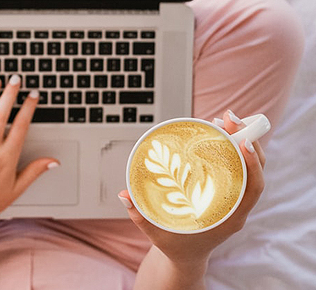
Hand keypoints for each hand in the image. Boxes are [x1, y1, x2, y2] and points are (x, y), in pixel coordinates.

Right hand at [118, 110, 265, 264]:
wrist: (186, 258)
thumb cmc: (175, 246)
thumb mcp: (156, 233)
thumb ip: (139, 215)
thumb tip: (124, 195)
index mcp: (230, 219)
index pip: (252, 188)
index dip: (252, 164)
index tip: (243, 142)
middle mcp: (237, 207)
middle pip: (254, 170)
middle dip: (247, 139)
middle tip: (228, 118)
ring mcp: (235, 198)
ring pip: (248, 165)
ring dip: (240, 140)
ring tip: (223, 120)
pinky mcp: (228, 192)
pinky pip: (237, 167)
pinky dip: (232, 149)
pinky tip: (218, 133)